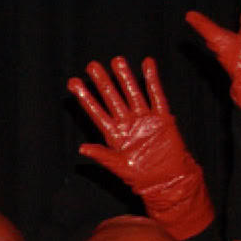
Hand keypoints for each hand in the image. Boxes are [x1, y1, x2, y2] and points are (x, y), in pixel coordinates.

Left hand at [67, 56, 213, 239]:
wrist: (167, 180)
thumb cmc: (140, 176)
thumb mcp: (117, 166)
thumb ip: (101, 155)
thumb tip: (81, 149)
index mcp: (113, 133)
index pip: (96, 111)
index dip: (85, 97)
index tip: (73, 82)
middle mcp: (127, 122)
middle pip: (112, 97)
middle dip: (102, 82)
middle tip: (92, 65)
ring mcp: (144, 118)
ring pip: (132, 92)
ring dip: (125, 77)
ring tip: (117, 60)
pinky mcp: (162, 118)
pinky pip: (157, 96)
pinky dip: (153, 80)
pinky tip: (147, 64)